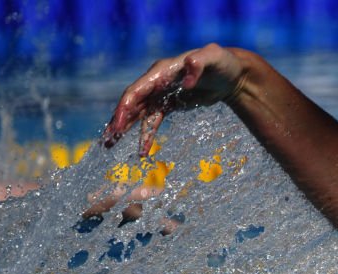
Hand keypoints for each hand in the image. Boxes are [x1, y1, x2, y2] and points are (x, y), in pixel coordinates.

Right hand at [102, 44, 245, 157]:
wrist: (231, 73)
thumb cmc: (222, 62)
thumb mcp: (214, 57)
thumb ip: (199, 64)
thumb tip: (187, 79)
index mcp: (161, 71)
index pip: (136, 91)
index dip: (125, 109)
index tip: (118, 127)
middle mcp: (156, 82)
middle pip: (131, 104)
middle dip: (118, 122)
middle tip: (106, 140)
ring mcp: (161, 94)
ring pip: (138, 114)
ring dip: (125, 130)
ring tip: (109, 145)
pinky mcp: (169, 104)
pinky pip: (152, 121)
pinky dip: (145, 135)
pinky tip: (142, 151)